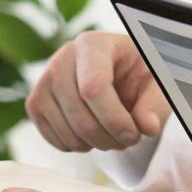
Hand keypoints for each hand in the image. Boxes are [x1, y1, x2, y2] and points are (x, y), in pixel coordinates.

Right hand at [25, 31, 169, 151]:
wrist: (117, 72)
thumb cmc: (138, 73)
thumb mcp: (156, 82)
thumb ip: (155, 104)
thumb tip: (147, 127)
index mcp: (93, 45)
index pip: (93, 88)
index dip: (115, 120)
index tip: (134, 135)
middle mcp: (62, 58)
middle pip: (79, 115)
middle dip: (109, 138)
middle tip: (128, 139)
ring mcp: (44, 81)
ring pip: (67, 132)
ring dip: (96, 145)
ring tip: (113, 134)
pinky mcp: (35, 103)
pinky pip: (53, 139)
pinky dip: (77, 146)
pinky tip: (92, 134)